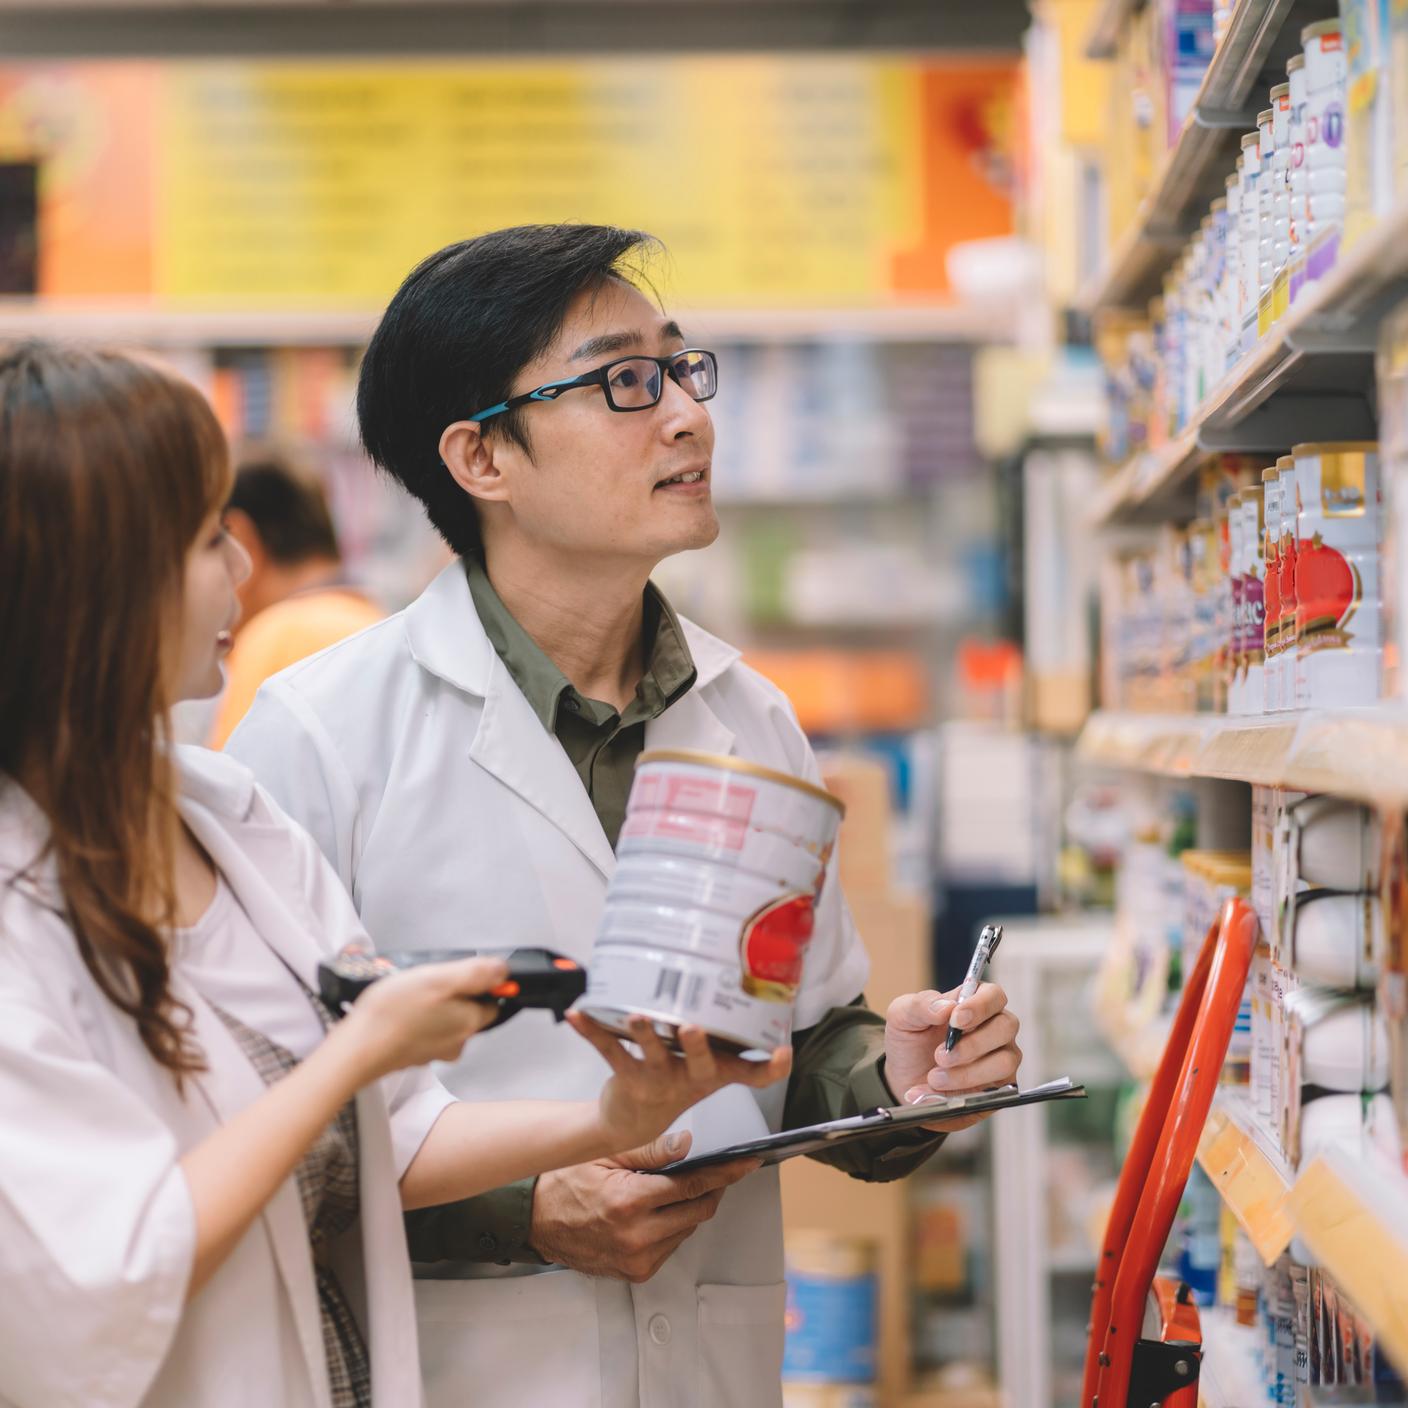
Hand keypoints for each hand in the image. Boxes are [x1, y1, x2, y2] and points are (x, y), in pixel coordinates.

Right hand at [338, 956, 510, 1081]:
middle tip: (426, 981)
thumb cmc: (394, 1013)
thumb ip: (476, 974)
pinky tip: (396, 1010)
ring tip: (407, 993)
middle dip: (450, 993)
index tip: (458, 973)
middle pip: (465, 1010)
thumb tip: (503, 972)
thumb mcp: (439, 979)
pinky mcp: (411, 1054)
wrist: (355, 1049)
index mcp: (468, 1024)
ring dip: (429, 1005)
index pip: (492, 1003)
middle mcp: (455, 1043)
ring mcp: (432, 1051)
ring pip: (442, 1019)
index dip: (481, 984)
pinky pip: (420, 1030)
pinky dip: (412, 1019)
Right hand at [530, 1130, 760, 1282]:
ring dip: (691, 1207)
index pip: (693, 1186)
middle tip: (716, 1170)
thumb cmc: (564, 1181)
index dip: (726, 1173)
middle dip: (713, 1189)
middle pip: (699, 1211)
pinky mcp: (635, 1273)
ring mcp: (637, 1259)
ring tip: (674, 1187)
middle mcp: (637, 1236)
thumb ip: (649, 1150)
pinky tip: (658, 1210)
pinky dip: (674, 1226)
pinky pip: (671, 1246)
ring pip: (687, 1229)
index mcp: (629, 1202)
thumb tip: (687, 1144)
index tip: (747, 1163)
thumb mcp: (605, 1153)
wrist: (535, 1220)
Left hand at [565, 1012, 791, 1153]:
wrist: (635, 1121)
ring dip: (644, 1033)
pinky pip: (607, 1048)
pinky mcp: (626, 1075)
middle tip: (693, 1027)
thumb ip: (735, 1047)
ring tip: (636, 1015)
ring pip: (652, 1054)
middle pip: (699, 1062)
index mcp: (715, 1073)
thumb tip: (764, 1016)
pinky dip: (591, 1030)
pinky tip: (577, 1015)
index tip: (783, 1054)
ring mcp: (657, 1078)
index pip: (751, 1075)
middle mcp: (689, 1077)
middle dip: (696, 1044)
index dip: (770, 1067)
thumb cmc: (679, 1081)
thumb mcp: (714, 1068)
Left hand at [883, 982, 1021, 1131]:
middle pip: (1006, 1027)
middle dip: (972, 1044)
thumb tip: (946, 1007)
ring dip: (967, 1073)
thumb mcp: (902, 1016)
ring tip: (934, 1078)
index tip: (955, 1020)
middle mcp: (994, 1028)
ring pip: (1004, 1063)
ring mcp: (1000, 1058)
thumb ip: (921, 1005)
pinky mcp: (998, 1088)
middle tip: (940, 1056)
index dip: (980, 1006)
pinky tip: (934, 1093)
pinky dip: (960, 1095)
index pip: (994, 995)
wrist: (903, 1078)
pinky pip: (993, 1092)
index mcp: (974, 1003)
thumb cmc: (910, 1040)